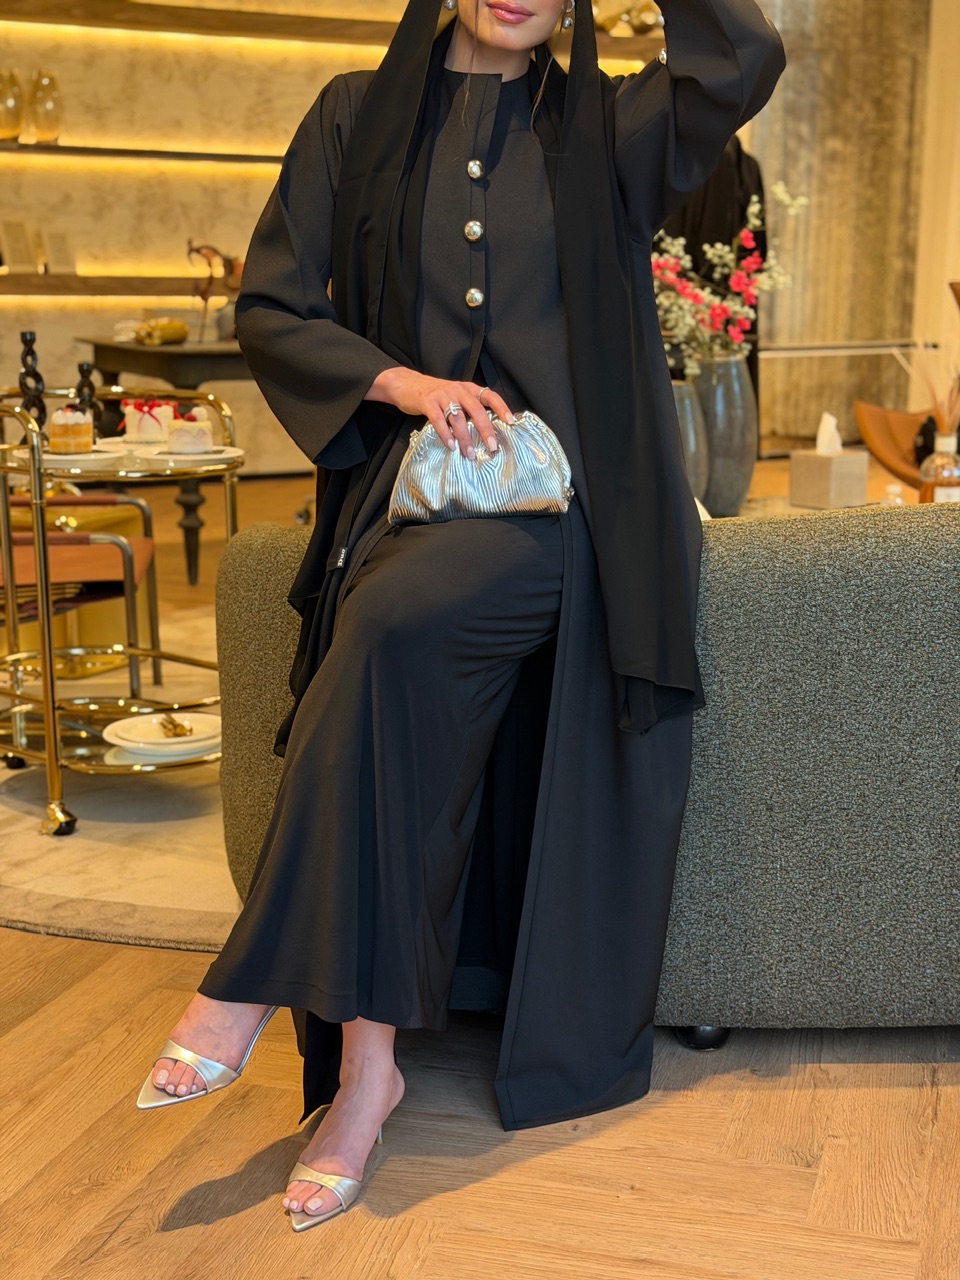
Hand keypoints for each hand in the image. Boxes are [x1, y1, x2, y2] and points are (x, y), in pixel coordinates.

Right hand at [366, 367, 514, 458]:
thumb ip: (468, 408)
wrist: (407, 384)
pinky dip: (445, 434)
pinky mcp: (427, 402)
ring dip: (465, 438)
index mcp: (468, 389)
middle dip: (485, 429)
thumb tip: (485, 431)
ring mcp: (442, 395)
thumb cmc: (435, 395)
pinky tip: (451, 446)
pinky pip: (438, 420)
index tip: (511, 422)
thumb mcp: (455, 396)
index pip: (490, 395)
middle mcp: (458, 390)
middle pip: (476, 410)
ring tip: (469, 454)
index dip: (502, 408)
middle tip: (492, 446)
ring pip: (458, 418)